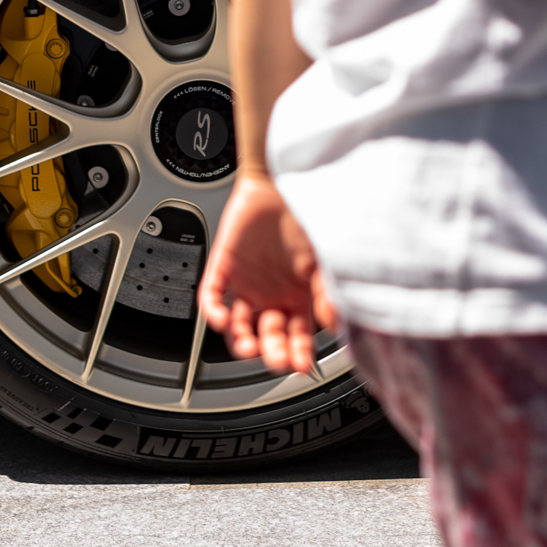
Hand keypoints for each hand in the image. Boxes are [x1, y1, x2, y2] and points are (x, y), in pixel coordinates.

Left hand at [199, 171, 336, 374]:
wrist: (280, 179)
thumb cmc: (305, 214)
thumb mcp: (322, 258)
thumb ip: (326, 291)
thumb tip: (333, 325)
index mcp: (297, 296)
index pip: (296, 336)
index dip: (297, 353)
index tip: (300, 366)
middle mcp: (271, 295)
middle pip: (267, 336)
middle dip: (272, 351)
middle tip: (276, 359)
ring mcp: (246, 283)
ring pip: (237, 324)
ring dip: (240, 341)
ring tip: (247, 348)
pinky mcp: (224, 266)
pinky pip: (213, 296)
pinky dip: (214, 312)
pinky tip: (222, 320)